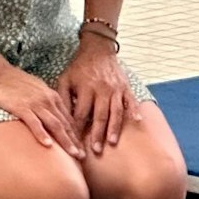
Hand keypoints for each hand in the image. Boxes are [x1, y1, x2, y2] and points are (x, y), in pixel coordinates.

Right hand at [0, 67, 81, 157]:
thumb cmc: (17, 83)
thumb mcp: (39, 90)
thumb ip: (48, 103)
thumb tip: (56, 117)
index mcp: (53, 98)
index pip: (68, 120)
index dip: (77, 136)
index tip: (82, 149)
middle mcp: (48, 101)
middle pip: (65, 125)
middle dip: (75, 142)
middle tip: (83, 157)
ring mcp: (35, 104)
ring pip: (55, 125)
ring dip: (65, 141)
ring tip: (73, 154)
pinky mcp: (21, 107)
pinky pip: (34, 122)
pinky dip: (41, 134)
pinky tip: (48, 145)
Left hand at [55, 36, 137, 154]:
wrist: (98, 49)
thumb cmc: (79, 67)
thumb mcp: (65, 79)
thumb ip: (63, 98)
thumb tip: (61, 119)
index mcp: (85, 89)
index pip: (81, 114)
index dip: (78, 129)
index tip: (75, 143)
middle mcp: (101, 90)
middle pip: (99, 116)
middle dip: (97, 134)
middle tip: (95, 150)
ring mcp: (115, 89)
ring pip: (116, 111)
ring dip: (114, 128)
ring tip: (112, 142)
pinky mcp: (125, 86)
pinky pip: (131, 100)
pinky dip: (134, 111)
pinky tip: (137, 122)